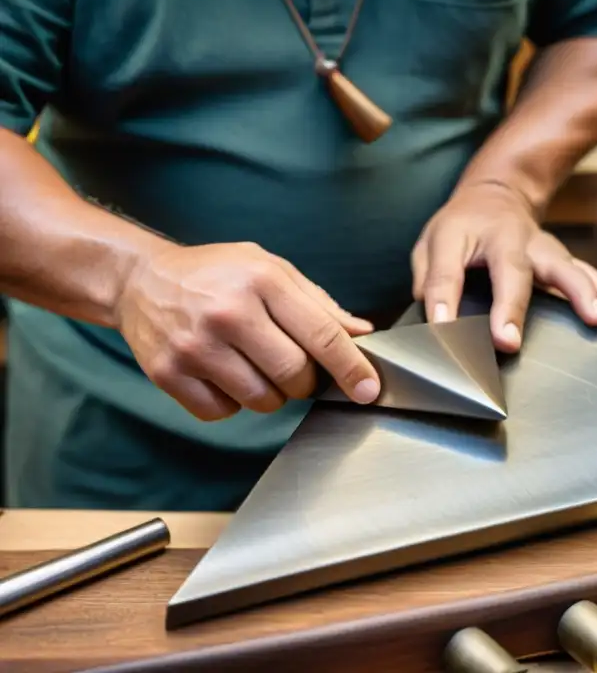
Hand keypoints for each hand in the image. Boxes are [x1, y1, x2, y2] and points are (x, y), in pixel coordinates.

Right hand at [114, 242, 379, 420]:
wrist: (141, 280)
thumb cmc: (217, 274)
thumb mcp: (271, 270)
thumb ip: (319, 304)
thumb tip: (362, 334)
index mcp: (262, 281)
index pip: (322, 335)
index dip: (351, 367)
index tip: (368, 390)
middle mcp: (228, 313)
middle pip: (294, 375)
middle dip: (306, 381)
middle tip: (295, 366)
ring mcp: (195, 346)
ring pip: (262, 400)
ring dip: (271, 393)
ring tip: (254, 364)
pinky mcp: (168, 374)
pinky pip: (223, 412)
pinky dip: (232, 402)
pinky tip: (223, 373)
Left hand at [411, 181, 596, 351]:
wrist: (497, 194)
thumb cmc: (461, 227)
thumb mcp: (431, 245)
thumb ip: (431, 281)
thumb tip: (439, 322)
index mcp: (463, 232)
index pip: (450, 269)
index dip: (445, 300)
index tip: (443, 330)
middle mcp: (506, 237)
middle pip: (513, 269)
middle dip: (511, 307)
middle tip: (509, 343)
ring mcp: (539, 247)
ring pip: (561, 267)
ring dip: (581, 293)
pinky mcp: (559, 259)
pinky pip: (583, 274)